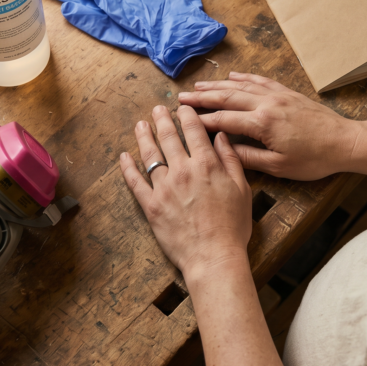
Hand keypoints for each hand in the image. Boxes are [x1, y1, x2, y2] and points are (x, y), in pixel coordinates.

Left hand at [120, 105, 252, 279]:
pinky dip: (128, 167)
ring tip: (140, 125)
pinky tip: (124, 156)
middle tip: (158, 109)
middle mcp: (182, 171)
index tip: (183, 108)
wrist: (214, 257)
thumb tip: (221, 136)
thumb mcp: (242, 189)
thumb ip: (231, 160)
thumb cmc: (233, 226)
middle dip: (163, 120)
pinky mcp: (151, 205)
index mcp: (206, 165)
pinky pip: (135, 182)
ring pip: (150, 155)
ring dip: (144, 136)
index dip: (187, 116)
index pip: (194, 131)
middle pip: (169, 138)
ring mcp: (164, 188)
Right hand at [177, 72, 364, 180]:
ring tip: (199, 85)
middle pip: (227, 96)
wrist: (344, 142)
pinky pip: (260, 81)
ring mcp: (277, 95)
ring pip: (241, 86)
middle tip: (181, 97)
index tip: (183, 118)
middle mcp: (267, 104)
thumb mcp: (278, 166)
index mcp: (263, 124)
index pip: (224, 119)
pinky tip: (232, 76)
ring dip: (218, 85)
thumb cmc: (314, 159)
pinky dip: (243, 78)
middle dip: (202, 97)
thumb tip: (222, 152)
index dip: (201, 120)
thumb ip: (248, 157)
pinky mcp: (287, 93)